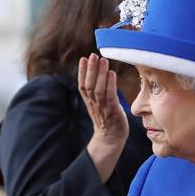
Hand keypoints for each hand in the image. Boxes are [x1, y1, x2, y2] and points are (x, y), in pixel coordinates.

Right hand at [78, 54, 128, 182]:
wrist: (111, 139)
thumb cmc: (108, 119)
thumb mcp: (100, 104)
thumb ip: (98, 91)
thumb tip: (101, 74)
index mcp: (89, 102)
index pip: (82, 85)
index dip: (81, 72)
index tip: (83, 58)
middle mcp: (94, 104)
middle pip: (89, 85)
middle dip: (90, 69)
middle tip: (92, 55)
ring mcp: (103, 108)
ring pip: (98, 89)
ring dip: (100, 74)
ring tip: (103, 60)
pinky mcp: (112, 112)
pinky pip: (109, 97)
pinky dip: (110, 84)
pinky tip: (112, 74)